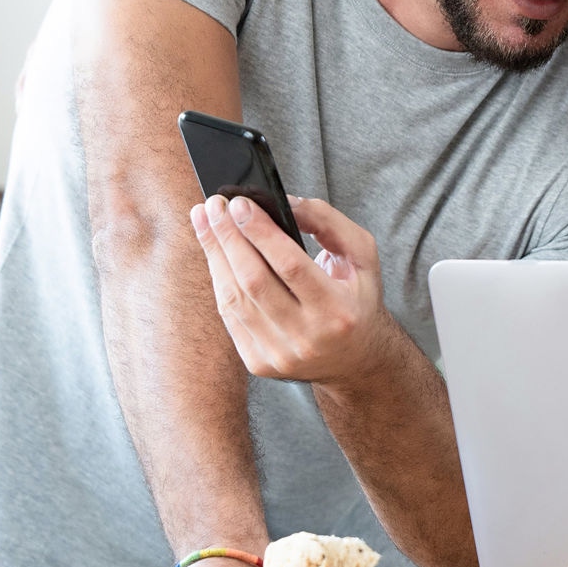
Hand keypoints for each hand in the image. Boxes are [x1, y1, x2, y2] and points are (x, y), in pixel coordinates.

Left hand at [191, 193, 398, 384]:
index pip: (290, 265)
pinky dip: (219, 280)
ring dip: (215, 255)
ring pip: (235, 299)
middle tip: (215, 204)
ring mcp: (280, 355)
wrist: (354, 359)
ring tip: (205, 220)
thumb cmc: (357, 298)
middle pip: (255, 281)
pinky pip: (230, 316)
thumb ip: (328, 223)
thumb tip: (284, 203)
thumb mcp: (361, 256)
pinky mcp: (259, 363)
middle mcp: (308, 338)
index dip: (260, 232)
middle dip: (228, 237)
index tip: (239, 203)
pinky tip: (215, 253)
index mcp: (339, 311)